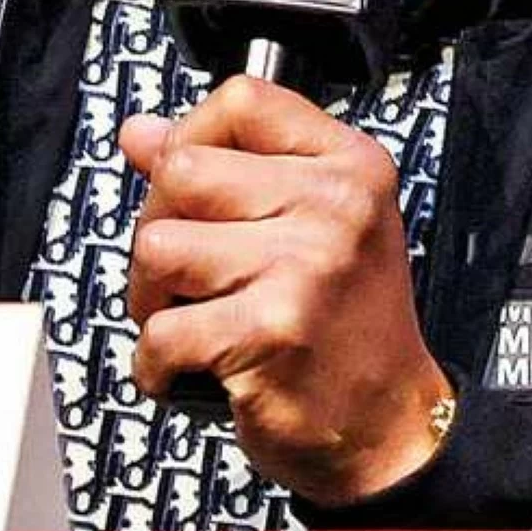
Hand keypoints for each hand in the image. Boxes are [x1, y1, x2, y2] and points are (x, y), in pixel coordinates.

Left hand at [119, 75, 452, 506]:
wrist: (391, 431)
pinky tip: (189, 371)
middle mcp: (335, 206)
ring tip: (194, 321)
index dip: (191, 137)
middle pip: (181, 172)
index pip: (240, 99)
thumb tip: (140, 133)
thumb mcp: (309, 225)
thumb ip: (227, 169)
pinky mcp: (272, 330)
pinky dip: (156, 364)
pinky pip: (161, 330)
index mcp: (349, 165)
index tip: (190, 187)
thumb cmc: (344, 327)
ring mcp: (306, 266)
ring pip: (157, 247)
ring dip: (152, 298)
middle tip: (185, 275)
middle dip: (158, 227)